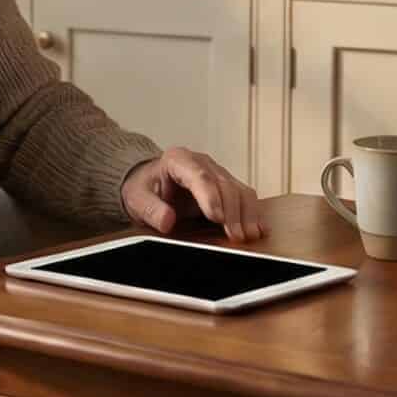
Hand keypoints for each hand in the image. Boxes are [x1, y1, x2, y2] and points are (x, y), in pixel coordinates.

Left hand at [122, 146, 265, 241]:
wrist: (151, 184)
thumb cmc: (144, 188)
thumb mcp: (137, 199)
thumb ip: (150, 209)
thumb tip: (167, 219)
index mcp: (178, 160)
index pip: (200, 176)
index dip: (211, 197)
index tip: (217, 217)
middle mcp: (203, 163)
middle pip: (224, 185)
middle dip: (233, 212)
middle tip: (235, 235)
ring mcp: (217, 173)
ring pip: (239, 190)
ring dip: (247, 214)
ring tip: (250, 235)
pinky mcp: (226, 186)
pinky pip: (245, 197)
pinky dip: (253, 213)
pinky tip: (259, 228)